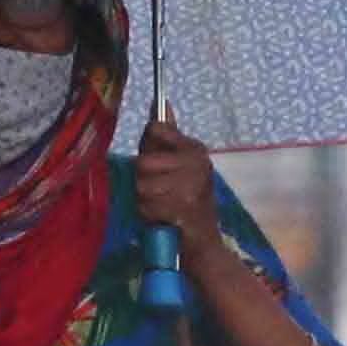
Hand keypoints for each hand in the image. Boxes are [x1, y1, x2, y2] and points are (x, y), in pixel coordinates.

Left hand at [134, 116, 221, 252]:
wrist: (205, 243)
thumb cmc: (188, 202)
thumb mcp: (181, 165)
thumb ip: (167, 136)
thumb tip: (162, 102)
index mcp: (195, 148)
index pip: (154, 130)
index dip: (149, 151)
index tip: (162, 168)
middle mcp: (196, 161)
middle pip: (142, 161)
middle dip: (144, 182)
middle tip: (161, 193)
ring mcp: (191, 184)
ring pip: (141, 185)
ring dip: (146, 201)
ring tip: (163, 206)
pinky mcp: (183, 207)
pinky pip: (146, 205)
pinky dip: (150, 215)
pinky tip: (165, 219)